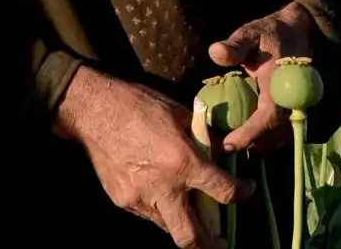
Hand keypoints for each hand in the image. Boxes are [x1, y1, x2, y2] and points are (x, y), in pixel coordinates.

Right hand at [55, 67, 251, 248]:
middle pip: (190, 237)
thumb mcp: (179, 115)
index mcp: (182, 162)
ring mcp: (139, 199)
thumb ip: (201, 139)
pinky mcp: (122, 201)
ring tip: (187, 209)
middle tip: (220, 240)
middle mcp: (163, 187)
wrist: (94, 111)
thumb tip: (218, 152)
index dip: (241, 194)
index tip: (246, 191)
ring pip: (167, 227)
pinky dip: (159, 207)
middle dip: (209, 244)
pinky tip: (157, 190)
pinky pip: (147, 213)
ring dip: (182, 222)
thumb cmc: (139, 105)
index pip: (223, 191)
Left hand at [207, 1, 315, 152]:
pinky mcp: (293, 111)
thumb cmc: (269, 34)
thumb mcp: (250, 34)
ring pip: (277, 137)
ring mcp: (295, 106)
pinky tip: (241, 133)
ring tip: (228, 141)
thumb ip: (235, 45)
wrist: (296, 32)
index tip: (228, 144)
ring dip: (255, 143)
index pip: (269, 115)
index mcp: (280, 82)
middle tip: (221, 146)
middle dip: (248, 143)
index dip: (250, 133)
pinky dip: (262, 137)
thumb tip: (215, 52)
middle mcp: (291, 98)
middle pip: (273, 134)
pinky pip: (279, 132)